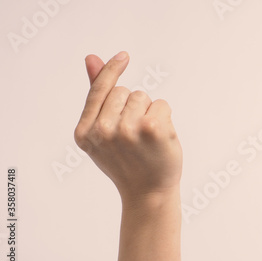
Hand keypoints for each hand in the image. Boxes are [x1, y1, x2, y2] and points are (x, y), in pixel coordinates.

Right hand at [74, 51, 181, 203]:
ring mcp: (127, 130)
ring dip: (149, 112)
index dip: (111, 70)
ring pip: (143, 97)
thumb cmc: (128, 162)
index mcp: (85, 132)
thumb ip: (98, 96)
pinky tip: (161, 139)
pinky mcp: (152, 128)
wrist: (148, 193)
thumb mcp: (103, 133)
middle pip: (124, 91)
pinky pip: (161, 104)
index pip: (98, 90)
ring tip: (147, 139)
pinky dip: (166, 117)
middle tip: (136, 136)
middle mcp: (102, 130)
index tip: (124, 56)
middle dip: (133, 106)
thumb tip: (91, 58)